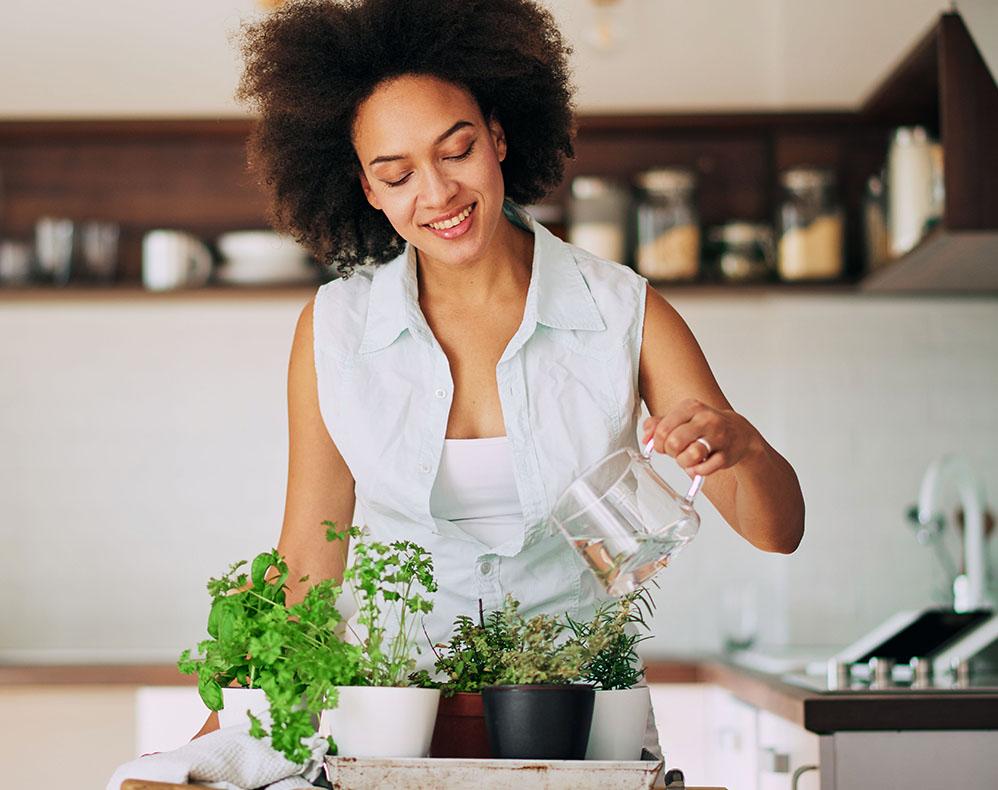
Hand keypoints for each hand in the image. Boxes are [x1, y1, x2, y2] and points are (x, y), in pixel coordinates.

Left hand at [642, 398, 758, 476]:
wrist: (738, 433)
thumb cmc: (704, 426)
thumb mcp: (681, 418)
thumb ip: (659, 424)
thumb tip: (646, 438)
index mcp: (691, 407)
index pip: (663, 428)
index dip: (658, 442)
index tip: (663, 445)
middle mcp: (706, 419)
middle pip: (674, 442)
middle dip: (670, 452)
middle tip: (675, 452)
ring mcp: (719, 437)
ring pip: (691, 455)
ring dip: (683, 462)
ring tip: (686, 459)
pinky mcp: (727, 455)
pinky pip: (705, 469)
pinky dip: (697, 471)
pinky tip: (697, 466)